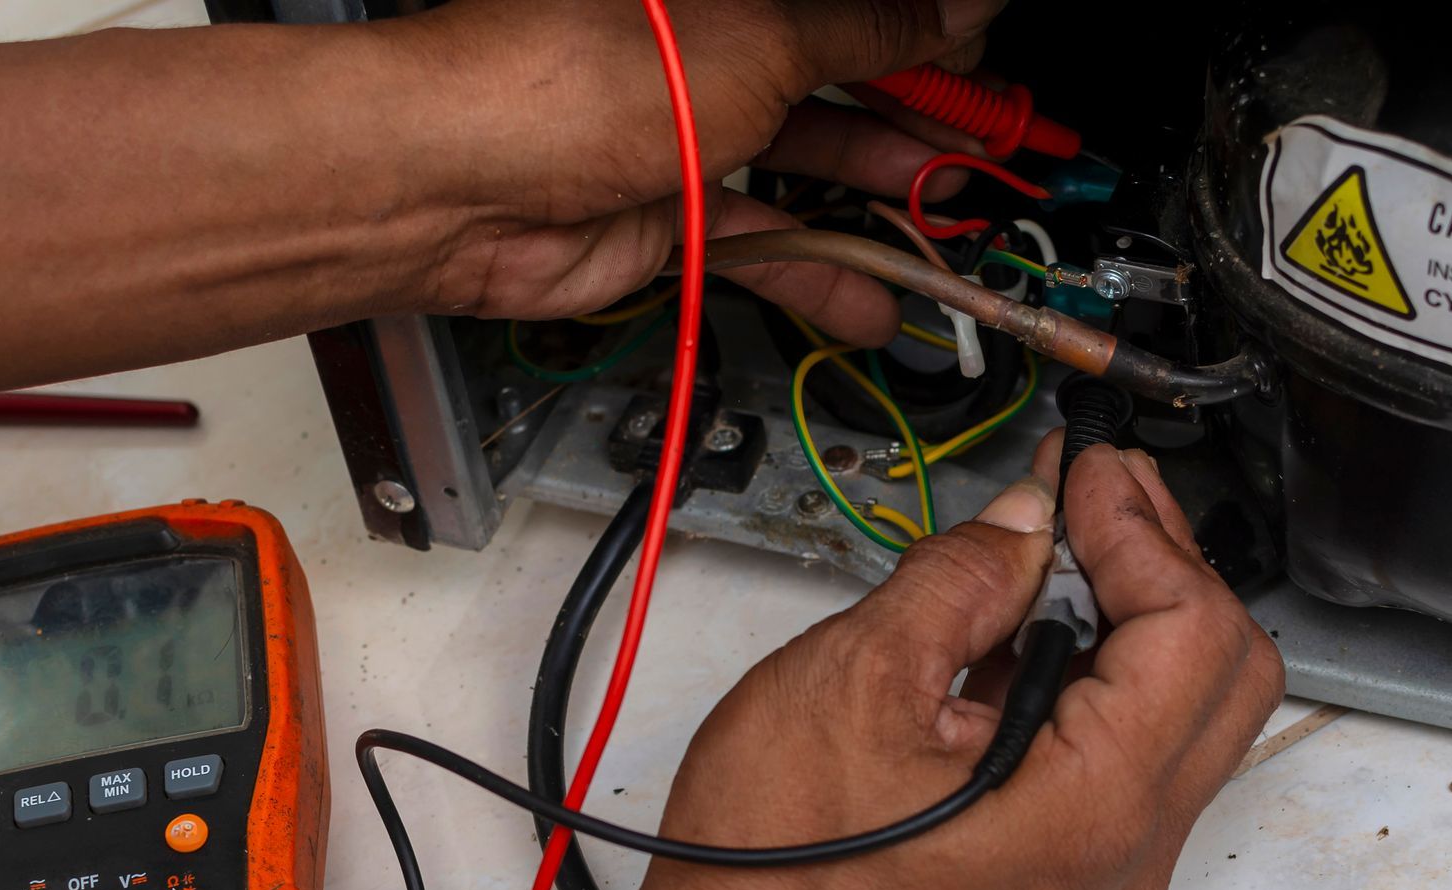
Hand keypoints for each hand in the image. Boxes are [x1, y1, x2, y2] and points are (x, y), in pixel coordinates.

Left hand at [405, 0, 1008, 344]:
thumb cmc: (573, 76)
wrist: (462, 186)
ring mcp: (689, 131)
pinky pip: (765, 239)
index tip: (987, 57)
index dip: (924, 28)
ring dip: (882, 196)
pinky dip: (819, 271)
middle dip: (920, 115)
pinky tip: (876, 298)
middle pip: (841, 75)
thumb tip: (959, 3)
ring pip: (808, 161)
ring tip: (949, 220)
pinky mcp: (670, 213)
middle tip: (989, 147)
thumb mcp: (761, 38)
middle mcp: (711, 46)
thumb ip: (870, 26)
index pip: (850, 3)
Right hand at [617, 436, 1284, 889]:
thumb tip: (1024, 524)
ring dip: (1134, 615)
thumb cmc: (774, 876)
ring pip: (1182, 713)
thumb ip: (959, 581)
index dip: (1143, 529)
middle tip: (1091, 496)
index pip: (1192, 630)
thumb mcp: (853, 680)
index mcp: (1093, 808)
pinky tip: (1023, 625)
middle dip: (1163, 561)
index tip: (1085, 475)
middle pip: (1221, 672)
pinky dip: (1100, 676)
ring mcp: (1100, 871)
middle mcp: (1124, 854)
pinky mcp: (1064, 872)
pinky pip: (1126, 757)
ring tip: (1052, 546)